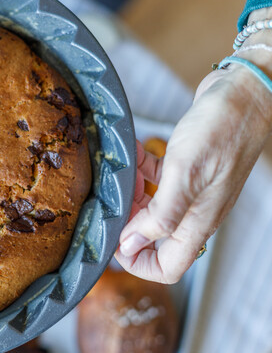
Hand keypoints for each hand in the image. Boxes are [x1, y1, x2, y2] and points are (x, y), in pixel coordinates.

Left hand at [115, 63, 271, 283]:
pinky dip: (141, 170)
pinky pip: (157, 180)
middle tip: (114, 202)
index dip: (137, 262)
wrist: (245, 93)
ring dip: (132, 195)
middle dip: (129, 224)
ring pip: (152, 208)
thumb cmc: (222, 130)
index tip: (116, 241)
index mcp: (197, 222)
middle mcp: (195, 212)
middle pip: (155, 239)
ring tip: (124, 174)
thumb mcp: (183, 175)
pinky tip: (135, 153)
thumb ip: (159, 215)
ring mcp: (192, 190)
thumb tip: (130, 245)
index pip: (167, 267)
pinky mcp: (187, 169)